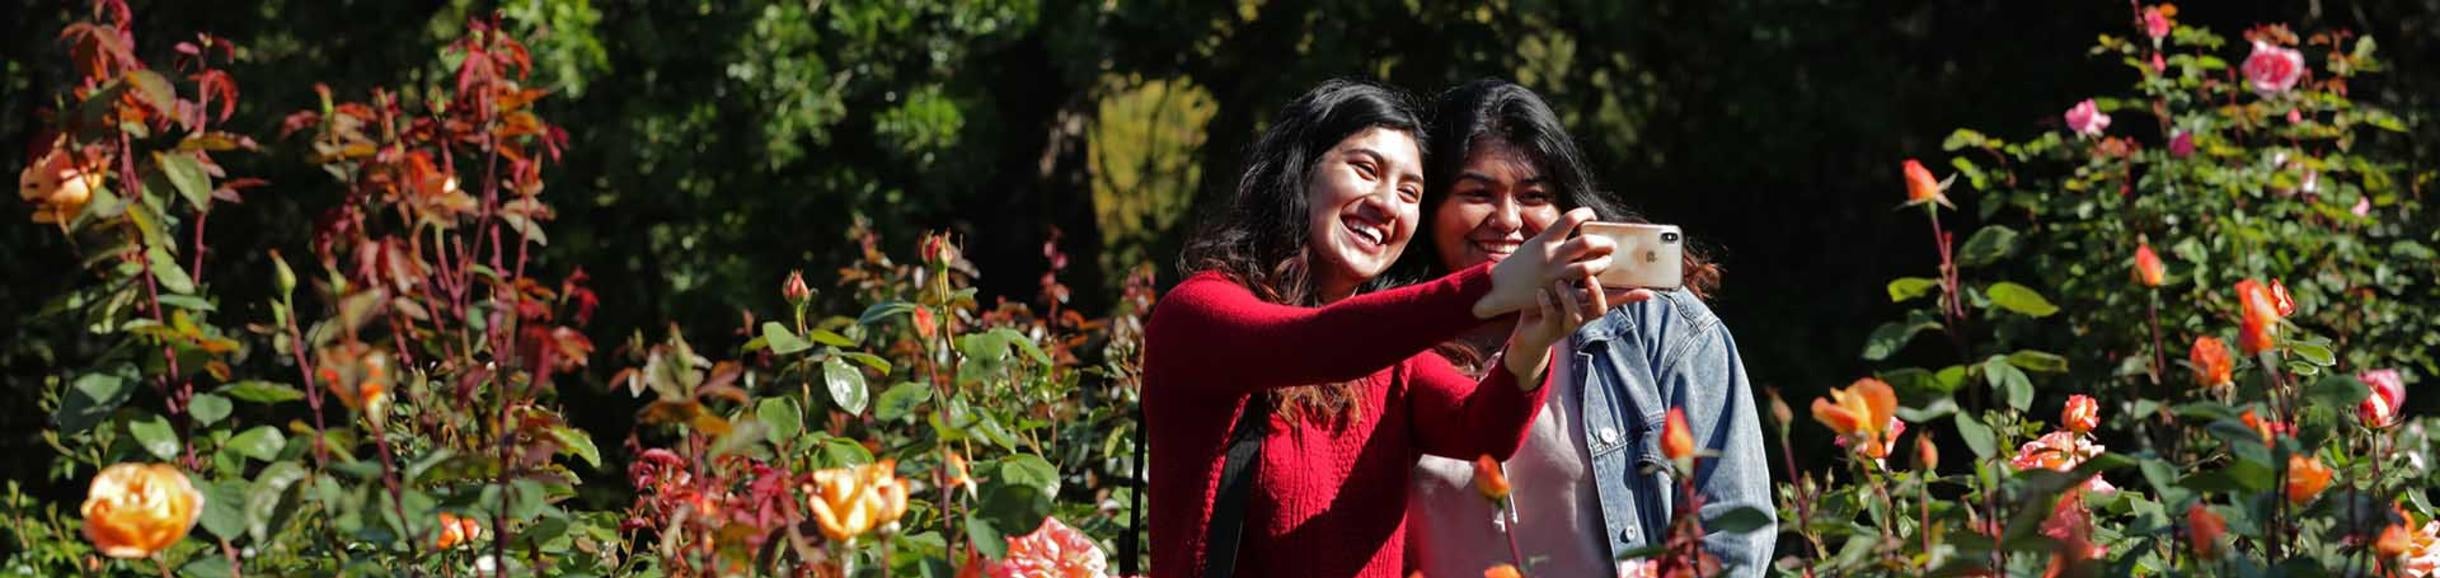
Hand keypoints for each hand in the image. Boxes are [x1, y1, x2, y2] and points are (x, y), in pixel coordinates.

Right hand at [1474, 208, 1614, 318]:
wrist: (1498, 288)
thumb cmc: (1517, 265)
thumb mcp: (1533, 244)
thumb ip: (1552, 238)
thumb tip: (1571, 227)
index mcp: (1545, 240)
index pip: (1570, 218)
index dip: (1586, 213)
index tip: (1592, 216)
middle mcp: (1551, 255)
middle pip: (1586, 242)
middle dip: (1603, 242)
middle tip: (1610, 244)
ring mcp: (1555, 275)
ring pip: (1589, 267)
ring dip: (1602, 263)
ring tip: (1606, 262)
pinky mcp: (1556, 292)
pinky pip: (1580, 290)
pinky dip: (1592, 286)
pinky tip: (1596, 283)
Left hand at [1503, 277, 1652, 385]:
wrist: (1528, 333)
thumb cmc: (1548, 304)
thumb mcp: (1564, 288)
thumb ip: (1577, 271)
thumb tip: (1590, 246)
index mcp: (1587, 306)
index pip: (1613, 300)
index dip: (1630, 297)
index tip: (1647, 291)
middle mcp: (1581, 316)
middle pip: (1599, 309)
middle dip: (1597, 293)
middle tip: (1591, 276)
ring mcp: (1565, 324)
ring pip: (1575, 315)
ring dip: (1569, 298)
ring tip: (1560, 282)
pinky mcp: (1548, 328)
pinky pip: (1550, 317)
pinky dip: (1546, 304)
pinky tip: (1541, 292)